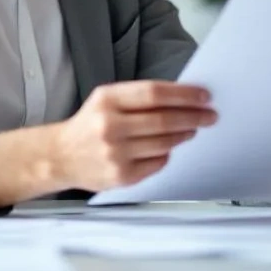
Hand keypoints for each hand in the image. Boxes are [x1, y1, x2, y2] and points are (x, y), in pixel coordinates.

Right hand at [50, 80, 216, 192]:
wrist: (60, 156)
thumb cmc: (90, 124)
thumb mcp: (106, 100)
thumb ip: (139, 98)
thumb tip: (182, 99)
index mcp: (107, 100)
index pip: (154, 94)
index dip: (184, 95)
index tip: (204, 96)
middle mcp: (109, 126)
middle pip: (163, 120)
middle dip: (193, 117)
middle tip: (209, 116)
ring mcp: (115, 153)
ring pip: (164, 143)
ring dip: (184, 135)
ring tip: (192, 130)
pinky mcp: (121, 176)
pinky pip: (157, 163)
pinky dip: (167, 154)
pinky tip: (168, 148)